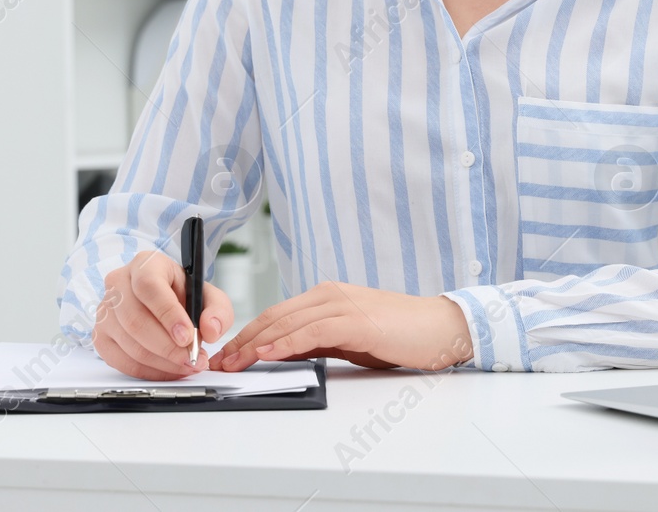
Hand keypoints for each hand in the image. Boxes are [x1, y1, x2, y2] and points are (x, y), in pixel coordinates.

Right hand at [91, 249, 232, 379]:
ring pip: (128, 343)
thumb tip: (210, 330)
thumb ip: (217, 310)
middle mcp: (119, 284)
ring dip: (161, 362)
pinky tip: (168, 370)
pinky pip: (120, 361)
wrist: (163, 300)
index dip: (168, 314)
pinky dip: (148, 371)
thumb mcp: (208, 295)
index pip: (149, 286)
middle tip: (193, 358)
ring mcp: (105, 311)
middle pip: (135, 320)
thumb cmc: (182, 295)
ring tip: (186, 365)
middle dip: (167, 347)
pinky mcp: (100, 336)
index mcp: (145, 264)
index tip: (188, 337)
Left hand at [209, 281, 472, 371]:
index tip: (226, 355)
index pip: (275, 315)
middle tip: (219, 362)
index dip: (247, 335)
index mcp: (325, 297)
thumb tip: (281, 352)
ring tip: (233, 361)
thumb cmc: (397, 334)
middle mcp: (329, 295)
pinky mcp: (355, 320)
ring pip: (287, 322)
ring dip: (255, 343)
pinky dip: (288, 342)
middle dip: (242, 341)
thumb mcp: (347, 340)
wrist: (439, 327)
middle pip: (274, 317)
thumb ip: (315, 342)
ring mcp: (342, 304)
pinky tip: (269, 353)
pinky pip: (313, 331)